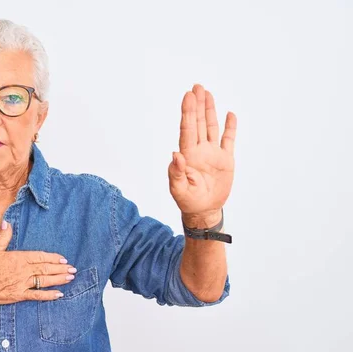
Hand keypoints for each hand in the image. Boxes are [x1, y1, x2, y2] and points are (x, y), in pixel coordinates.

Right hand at [0, 221, 75, 305]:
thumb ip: (4, 237)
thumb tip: (6, 223)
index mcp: (18, 258)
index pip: (40, 256)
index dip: (53, 258)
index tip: (63, 259)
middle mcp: (23, 271)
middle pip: (46, 268)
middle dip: (61, 268)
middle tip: (73, 269)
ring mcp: (22, 283)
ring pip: (45, 281)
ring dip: (59, 279)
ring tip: (70, 278)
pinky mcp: (19, 295)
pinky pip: (37, 295)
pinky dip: (49, 295)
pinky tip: (59, 294)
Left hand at [168, 84, 236, 226]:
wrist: (204, 210)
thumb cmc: (188, 200)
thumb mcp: (178, 189)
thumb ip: (176, 173)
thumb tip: (176, 155)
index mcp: (188, 155)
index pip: (187, 129)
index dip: (187, 112)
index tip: (188, 96)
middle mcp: (199, 150)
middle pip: (197, 123)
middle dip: (197, 105)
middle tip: (197, 87)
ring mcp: (212, 153)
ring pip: (211, 127)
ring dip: (209, 111)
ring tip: (208, 94)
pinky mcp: (225, 159)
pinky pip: (228, 140)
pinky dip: (230, 128)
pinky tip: (230, 115)